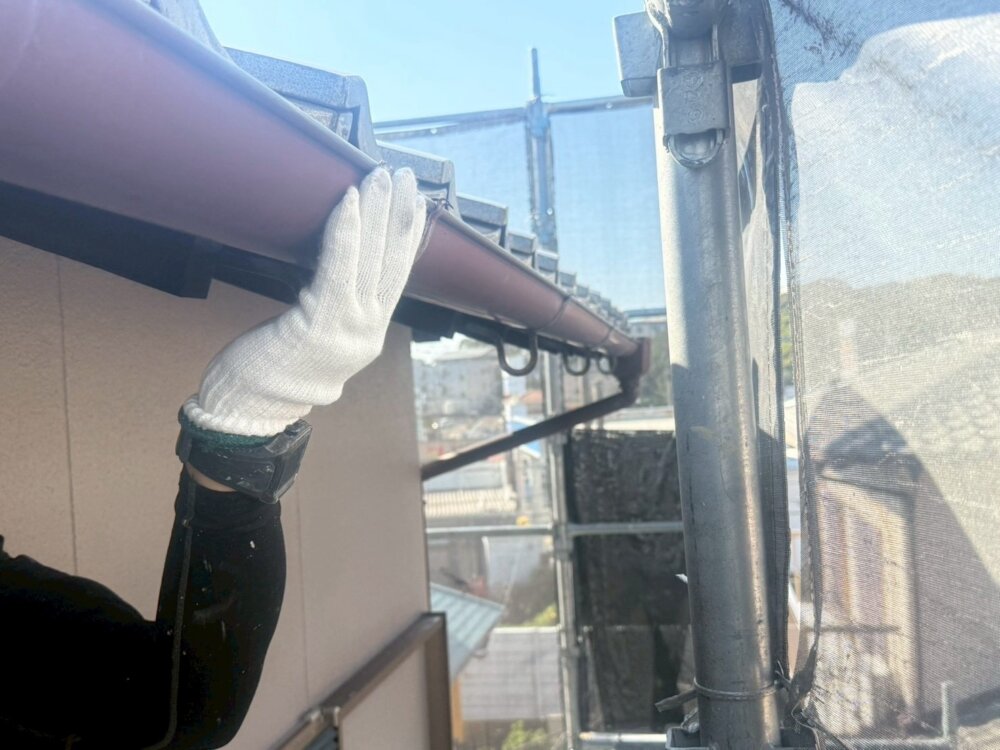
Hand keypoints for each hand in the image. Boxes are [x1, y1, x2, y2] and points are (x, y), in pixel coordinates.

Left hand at [183, 167, 425, 436]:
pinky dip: (346, 231)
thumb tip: (335, 275)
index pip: (396, 276)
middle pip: (391, 263)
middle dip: (400, 214)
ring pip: (371, 261)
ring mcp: (350, 330)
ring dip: (378, 212)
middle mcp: (368, 331)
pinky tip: (349, 201)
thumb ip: (333, 309)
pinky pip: (339, 269)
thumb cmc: (271, 370)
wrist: (251, 408)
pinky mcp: (322, 323)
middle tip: (406, 175)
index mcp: (369, 333)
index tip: (415, 202)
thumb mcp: (314, 338)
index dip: (408, 236)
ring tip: (381, 176)